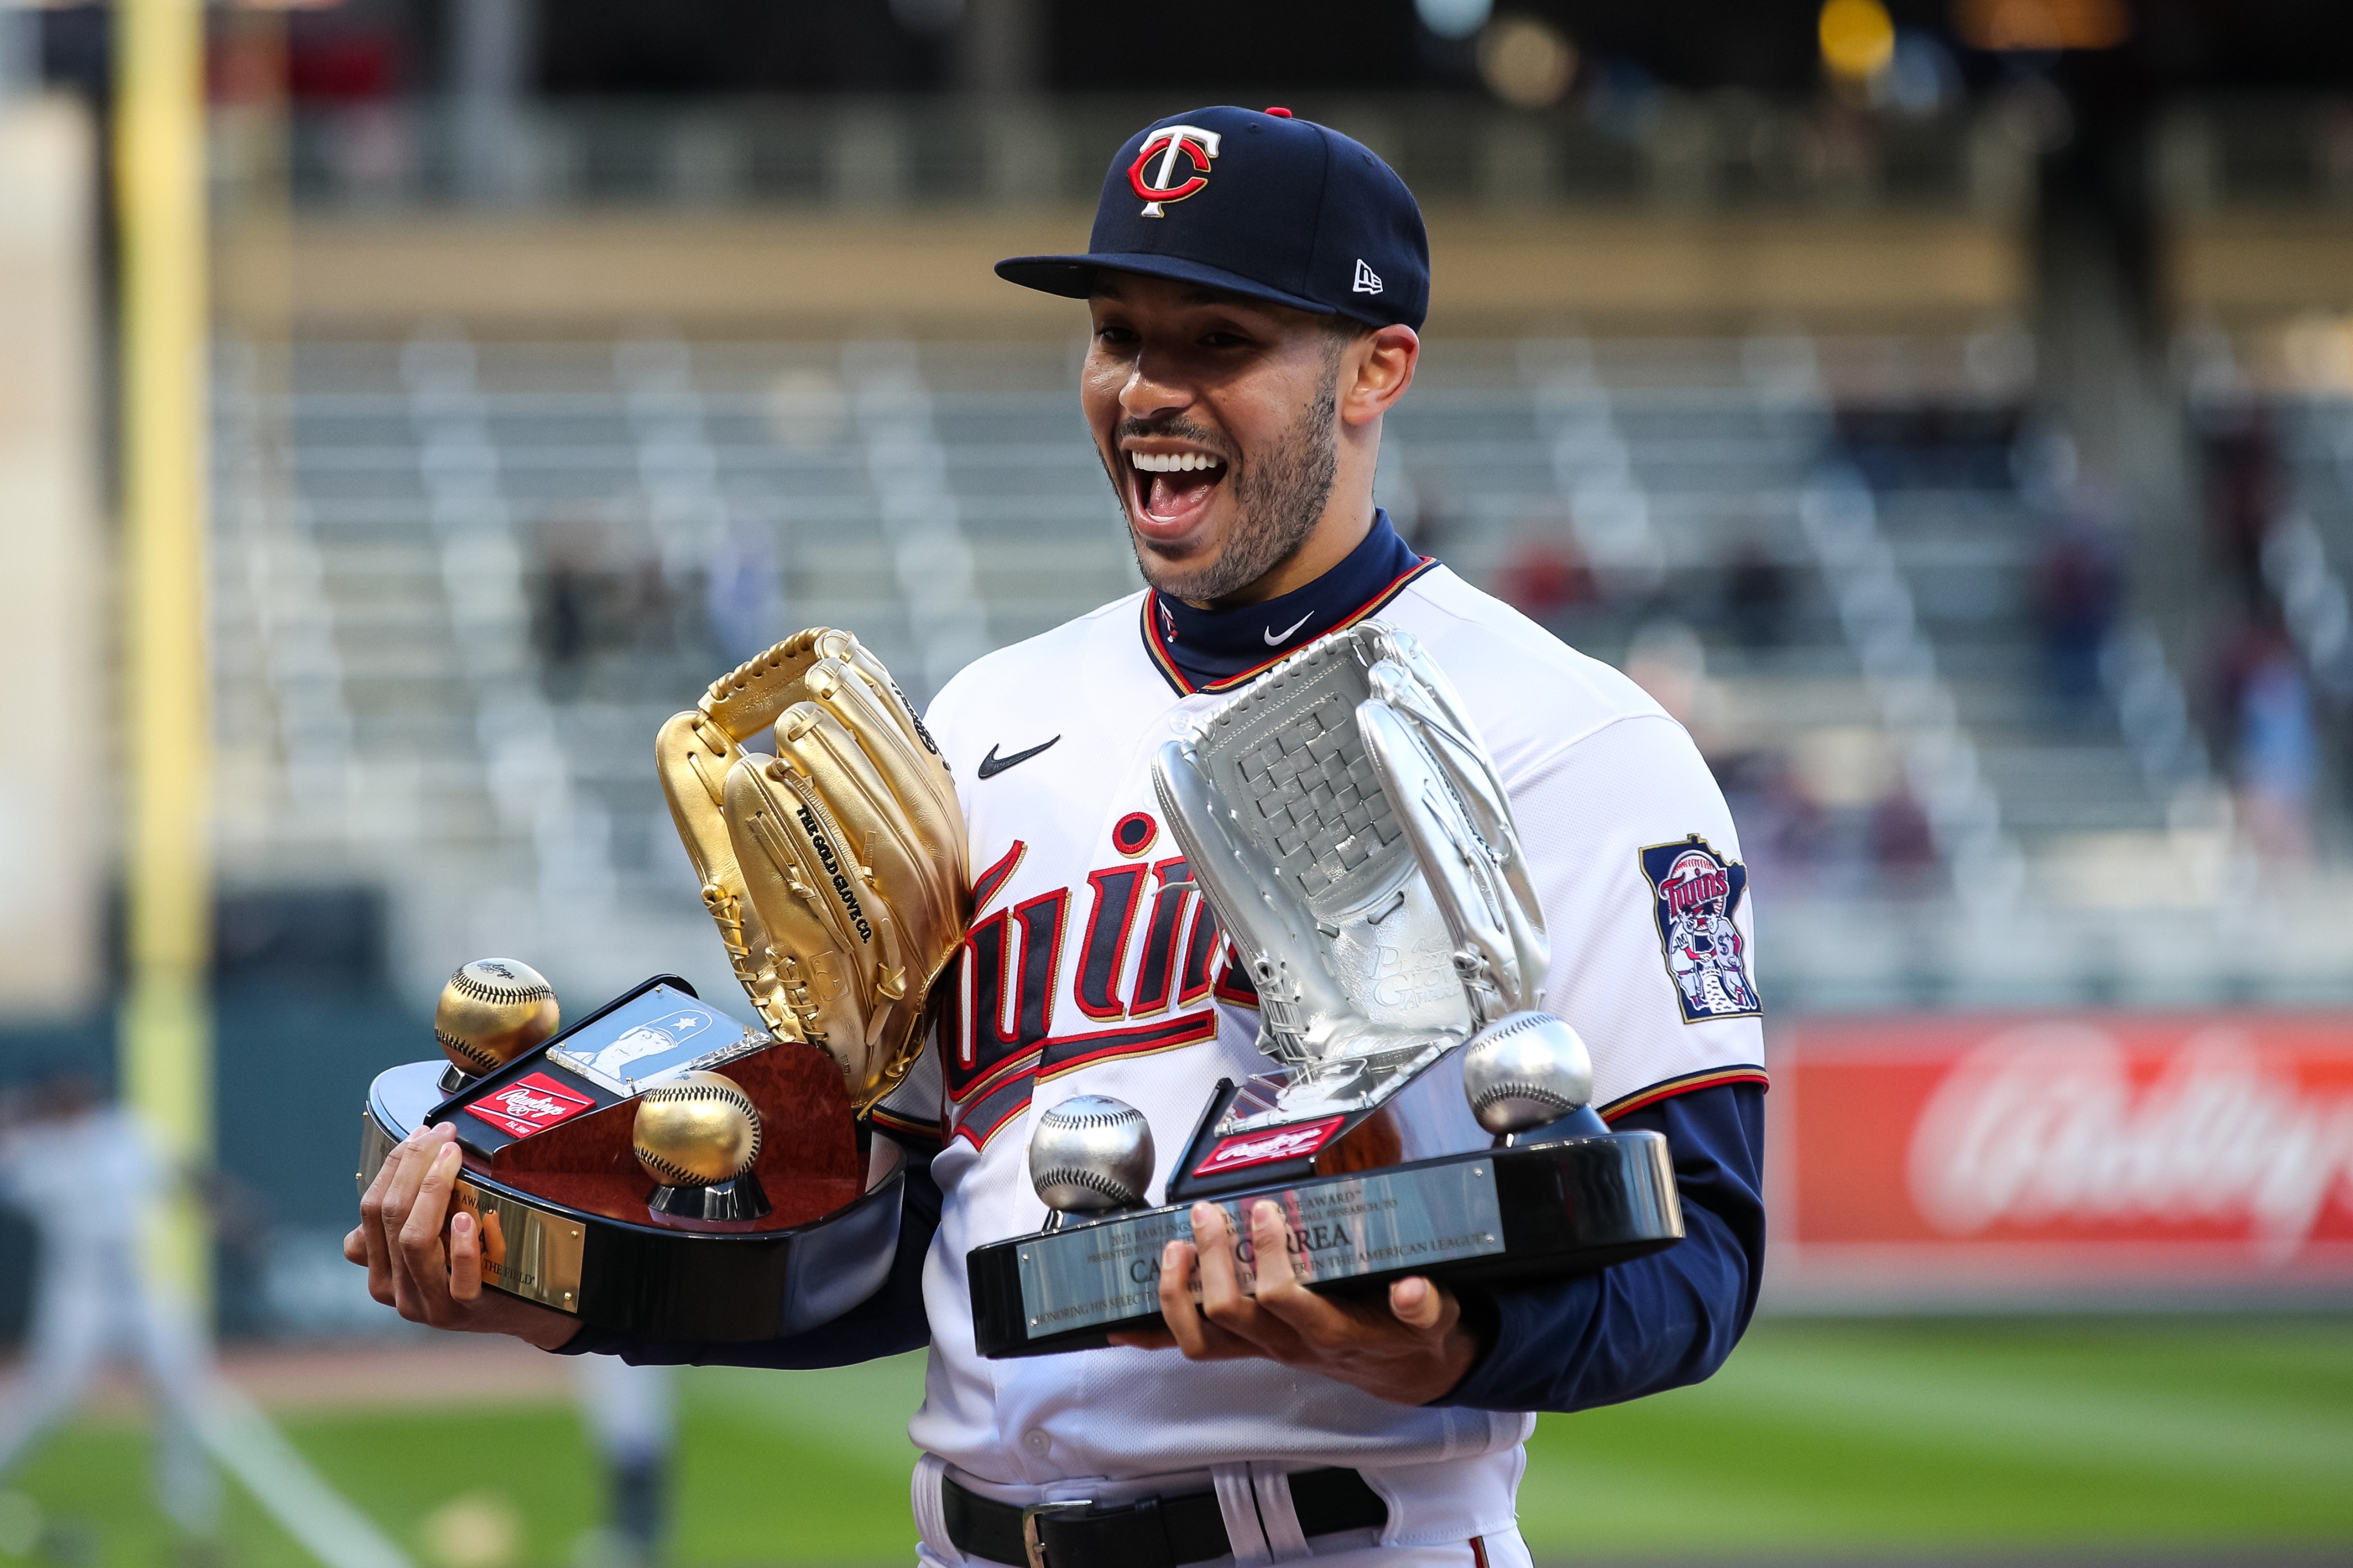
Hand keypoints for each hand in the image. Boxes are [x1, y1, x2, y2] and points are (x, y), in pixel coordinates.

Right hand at [343, 1122, 579, 1349]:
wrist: (520, 1310)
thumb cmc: (474, 1266)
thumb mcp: (433, 1244)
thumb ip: (407, 1219)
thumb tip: (401, 1166)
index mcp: (380, 1269)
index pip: (371, 1209)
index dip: (395, 1165)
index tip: (422, 1132)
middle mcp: (395, 1290)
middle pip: (390, 1218)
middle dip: (415, 1166)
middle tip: (443, 1135)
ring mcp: (429, 1305)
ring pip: (414, 1242)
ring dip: (432, 1193)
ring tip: (452, 1160)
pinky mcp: (466, 1312)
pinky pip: (460, 1280)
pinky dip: (462, 1246)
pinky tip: (468, 1219)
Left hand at [1108, 1200, 1479, 1405]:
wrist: (1403, 1369)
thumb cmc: (1409, 1334)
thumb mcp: (1434, 1317)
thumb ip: (1424, 1305)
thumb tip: (1412, 1290)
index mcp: (1332, 1332)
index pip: (1286, 1300)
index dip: (1267, 1257)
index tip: (1264, 1210)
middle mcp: (1290, 1345)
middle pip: (1234, 1313)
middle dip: (1214, 1261)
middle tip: (1208, 1215)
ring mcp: (1264, 1348)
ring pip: (1203, 1339)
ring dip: (1177, 1295)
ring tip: (1172, 1248)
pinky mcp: (1249, 1346)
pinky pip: (1194, 1345)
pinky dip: (1154, 1334)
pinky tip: (1120, 1323)